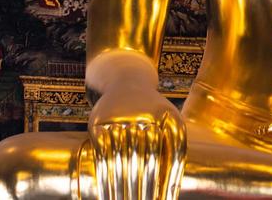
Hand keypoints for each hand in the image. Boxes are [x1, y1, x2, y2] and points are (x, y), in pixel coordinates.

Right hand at [88, 82, 185, 199]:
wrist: (126, 82)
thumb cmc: (153, 111)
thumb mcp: (169, 121)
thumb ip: (173, 151)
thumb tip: (172, 193)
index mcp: (168, 116)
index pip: (171, 154)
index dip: (169, 180)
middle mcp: (145, 114)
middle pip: (147, 159)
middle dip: (146, 189)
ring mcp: (120, 117)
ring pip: (123, 160)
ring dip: (123, 188)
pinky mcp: (99, 123)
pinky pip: (102, 155)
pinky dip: (104, 177)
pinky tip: (107, 194)